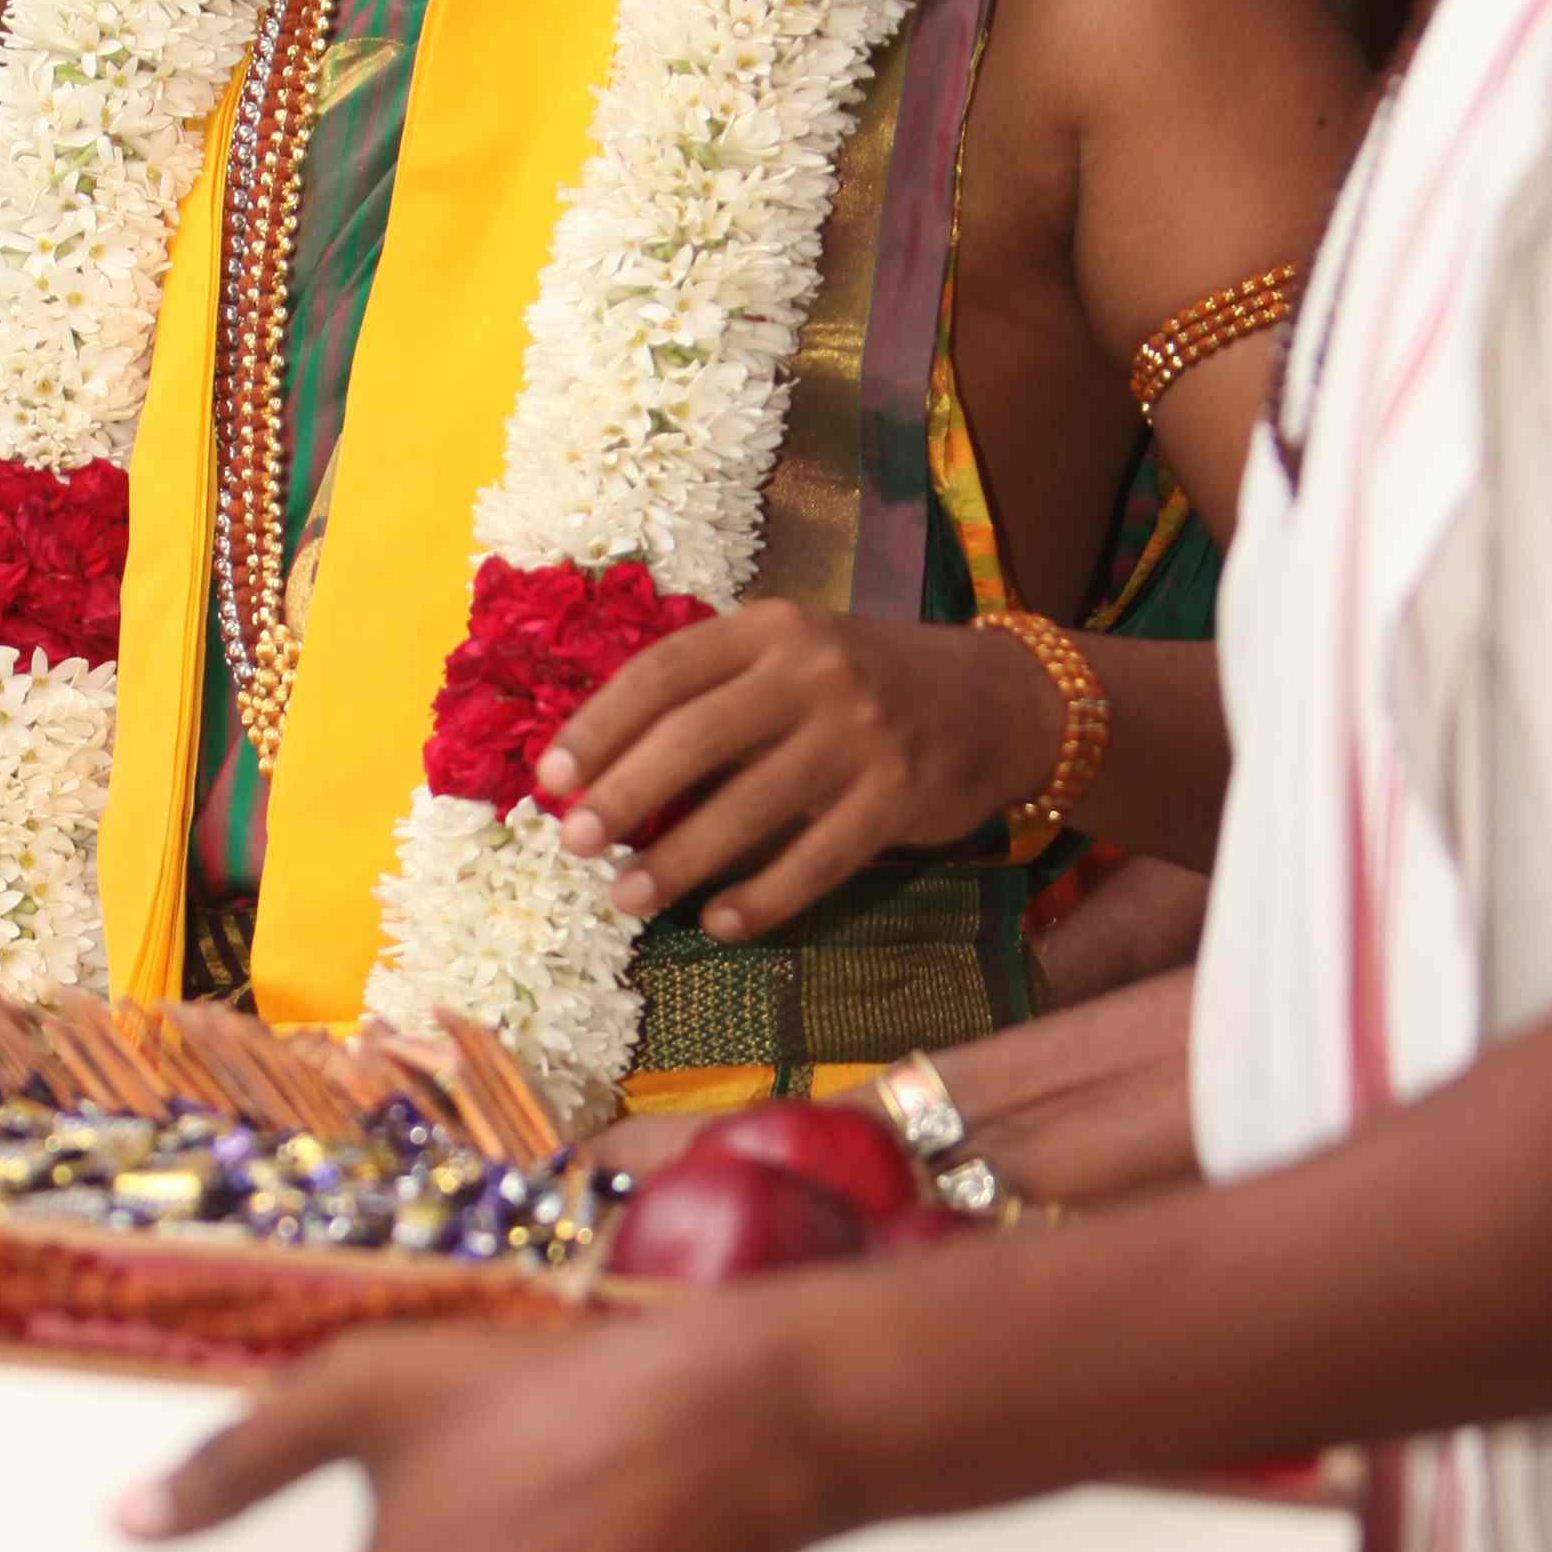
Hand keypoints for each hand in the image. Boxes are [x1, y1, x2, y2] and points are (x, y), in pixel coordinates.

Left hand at [543, 603, 1057, 937]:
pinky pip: (818, 859)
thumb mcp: (794, 657)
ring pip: (751, 805)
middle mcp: (815, 670)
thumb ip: (717, 693)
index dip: (600, 725)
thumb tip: (605, 771)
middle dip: (625, 793)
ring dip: (680, 858)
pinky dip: (764, 897)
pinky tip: (720, 923)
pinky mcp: (900, 796)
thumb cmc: (867, 684)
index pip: (665, 671)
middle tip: (574, 841)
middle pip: (697, 736)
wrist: (1001, 699)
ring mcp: (862, 733)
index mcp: (772, 628)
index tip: (550, 777)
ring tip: (626, 897)